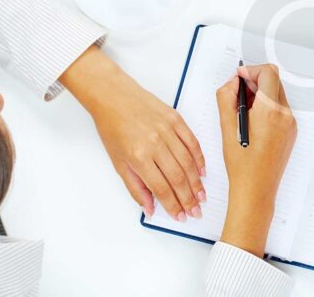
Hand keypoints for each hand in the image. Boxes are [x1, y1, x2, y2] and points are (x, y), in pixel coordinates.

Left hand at [59, 46, 205, 221]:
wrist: (114, 96)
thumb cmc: (112, 127)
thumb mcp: (117, 162)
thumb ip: (135, 187)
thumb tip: (150, 208)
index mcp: (138, 156)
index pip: (162, 188)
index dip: (174, 205)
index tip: (181, 216)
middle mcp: (155, 143)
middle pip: (178, 177)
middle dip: (189, 198)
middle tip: (196, 211)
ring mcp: (168, 130)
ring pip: (188, 162)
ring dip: (197, 182)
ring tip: (201, 196)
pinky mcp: (176, 119)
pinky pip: (192, 142)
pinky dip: (199, 158)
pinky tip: (201, 171)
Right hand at [216, 64, 296, 256]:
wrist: (256, 189)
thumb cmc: (242, 164)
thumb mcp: (226, 126)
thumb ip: (226, 97)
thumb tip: (232, 82)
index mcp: (270, 111)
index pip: (268, 73)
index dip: (251, 71)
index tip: (239, 78)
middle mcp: (285, 115)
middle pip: (274, 82)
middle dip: (255, 82)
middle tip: (238, 94)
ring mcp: (290, 124)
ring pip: (277, 95)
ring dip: (260, 95)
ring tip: (243, 112)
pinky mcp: (291, 132)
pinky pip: (280, 109)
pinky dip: (267, 108)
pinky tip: (253, 123)